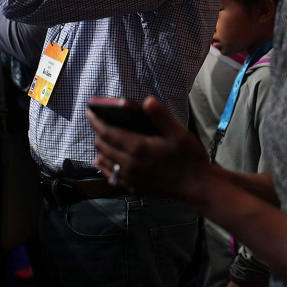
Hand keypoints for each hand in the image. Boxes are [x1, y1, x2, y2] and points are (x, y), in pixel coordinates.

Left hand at [88, 96, 210, 201]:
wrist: (196, 186)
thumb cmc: (189, 158)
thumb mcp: (178, 133)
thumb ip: (161, 116)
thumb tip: (147, 101)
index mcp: (138, 148)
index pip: (108, 132)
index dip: (96, 121)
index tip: (90, 112)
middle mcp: (129, 164)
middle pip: (103, 146)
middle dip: (98, 132)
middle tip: (98, 121)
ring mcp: (131, 177)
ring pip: (104, 161)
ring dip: (100, 148)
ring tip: (100, 138)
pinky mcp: (134, 186)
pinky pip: (111, 175)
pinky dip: (104, 166)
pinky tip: (104, 163)